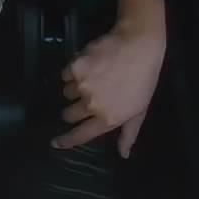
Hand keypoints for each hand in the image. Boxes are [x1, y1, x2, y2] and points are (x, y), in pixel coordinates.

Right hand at [56, 0, 166, 157]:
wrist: (139, 44)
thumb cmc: (143, 79)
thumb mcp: (140, 110)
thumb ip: (128, 134)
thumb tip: (123, 154)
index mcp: (108, 118)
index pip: (80, 135)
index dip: (66, 141)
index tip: (55, 142)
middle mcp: (92, 105)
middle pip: (69, 115)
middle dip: (73, 110)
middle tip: (84, 99)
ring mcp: (82, 86)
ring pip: (66, 93)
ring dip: (75, 88)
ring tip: (91, 78)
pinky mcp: (75, 68)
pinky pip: (65, 75)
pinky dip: (73, 72)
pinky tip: (88, 66)